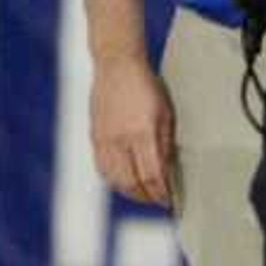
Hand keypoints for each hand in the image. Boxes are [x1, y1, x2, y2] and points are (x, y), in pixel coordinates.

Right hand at [90, 50, 175, 208]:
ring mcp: (105, 139)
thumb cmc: (146, 85)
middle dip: (147, 197)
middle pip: (132, 183)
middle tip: (158, 200)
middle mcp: (121, 139)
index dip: (162, 193)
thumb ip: (165, 143)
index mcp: (142, 132)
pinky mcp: (95, 137)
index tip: (170, 200)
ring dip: (130, 192)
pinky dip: (115, 181)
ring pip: (115, 180)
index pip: (152, 175)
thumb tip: (168, 171)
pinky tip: (125, 181)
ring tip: (143, 194)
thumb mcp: (166, 112)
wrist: (117, 65)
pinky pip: (103, 168)